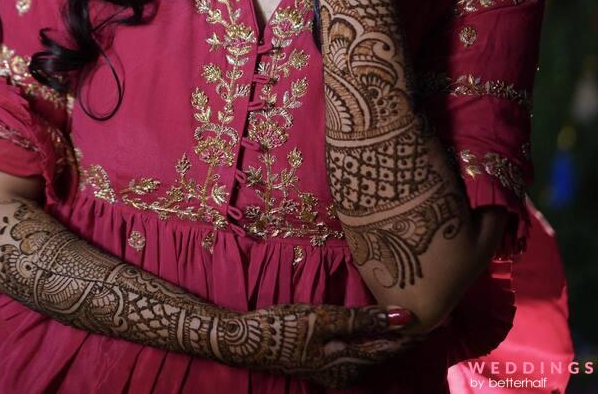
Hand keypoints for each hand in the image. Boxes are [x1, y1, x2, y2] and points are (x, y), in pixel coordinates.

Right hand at [221, 302, 418, 386]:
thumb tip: (405, 317)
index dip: (414, 332)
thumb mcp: (323, 318)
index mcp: (350, 362)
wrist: (246, 341)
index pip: (392, 346)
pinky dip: (370, 339)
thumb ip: (364, 319)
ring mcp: (333, 370)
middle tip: (429, 312)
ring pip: (371, 354)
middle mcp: (346, 372)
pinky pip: (356, 352)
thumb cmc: (284, 326)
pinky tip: (371, 328)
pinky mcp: (323, 364)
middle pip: (384, 352)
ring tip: (406, 318)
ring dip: (388, 337)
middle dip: (405, 335)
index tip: (437, 315)